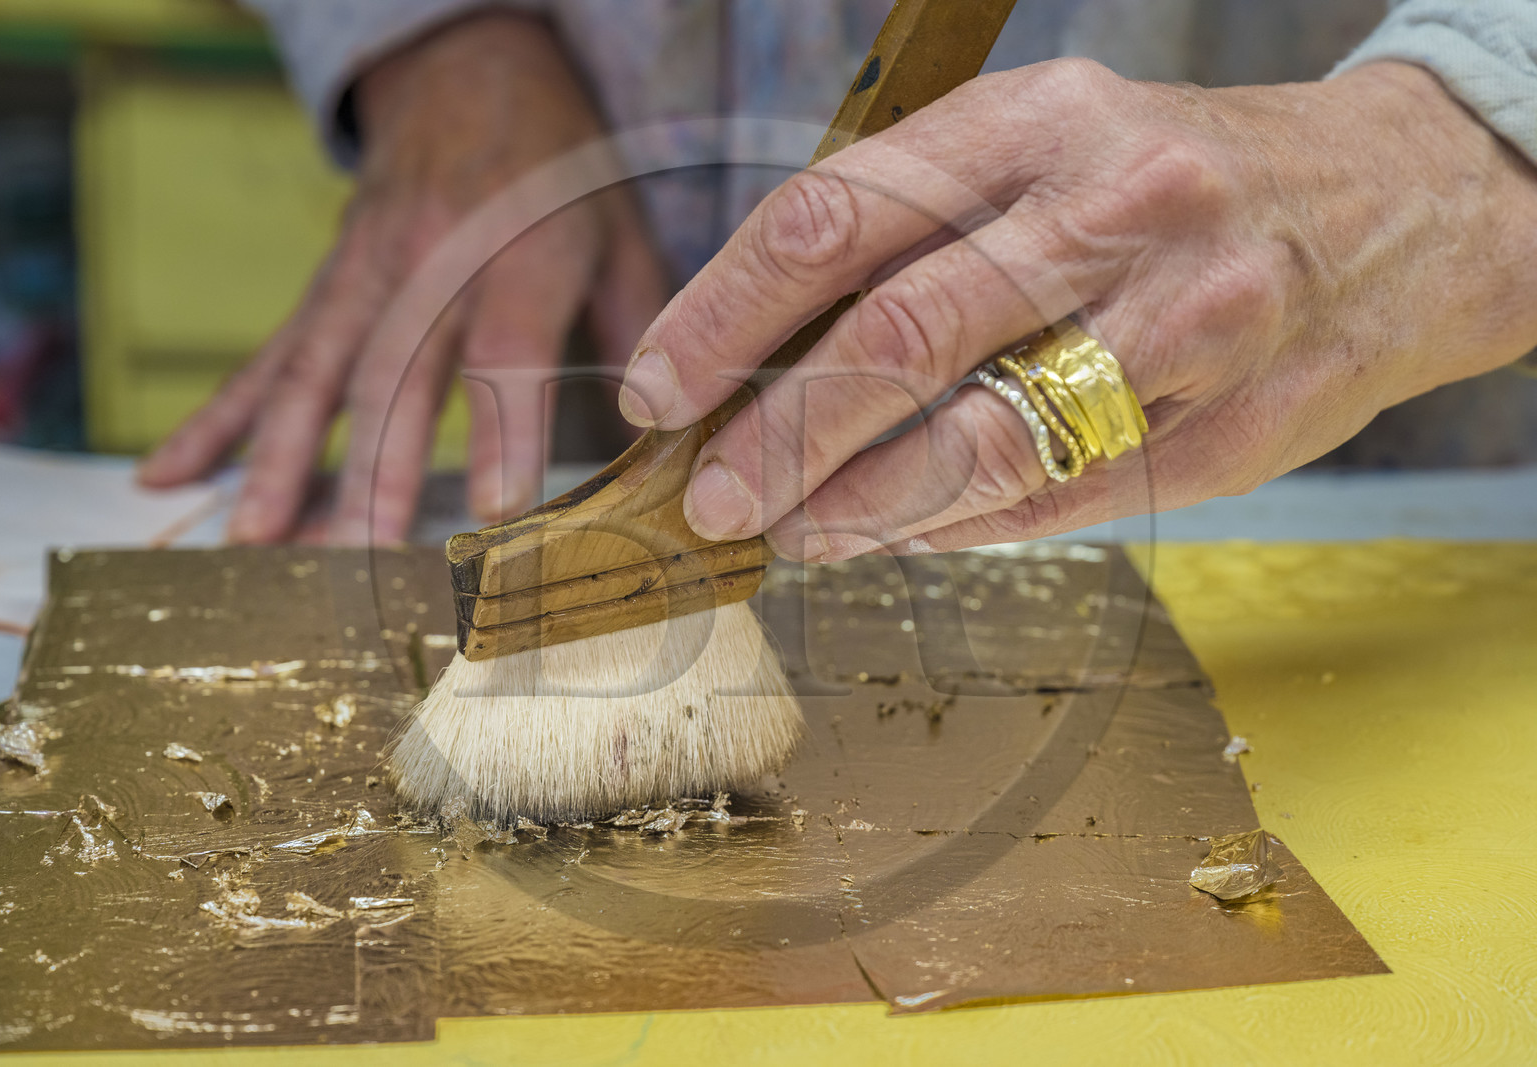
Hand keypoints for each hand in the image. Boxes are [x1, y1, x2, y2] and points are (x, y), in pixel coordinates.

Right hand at [139, 13, 665, 542]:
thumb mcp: (622, 235)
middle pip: (397, 374)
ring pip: (317, 373)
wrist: (472, 70)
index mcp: (525, 255)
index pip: (509, 348)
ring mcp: (367, 272)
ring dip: (280, 460)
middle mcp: (435, 263)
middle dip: (374, 471)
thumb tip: (662, 436)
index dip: (502, 428)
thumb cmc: (563, 172)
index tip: (494, 509)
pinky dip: (218, 418)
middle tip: (356, 556)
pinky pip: (268, 356)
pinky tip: (169, 474)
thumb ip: (640, 336)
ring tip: (251, 540)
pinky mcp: (327, 283)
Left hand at [619, 59, 1536, 558]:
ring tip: (795, 535)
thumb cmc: (1177, 179)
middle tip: (714, 497)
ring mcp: (1185, 322)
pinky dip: (960, 530)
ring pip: (983, 440)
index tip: (659, 387)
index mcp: (1042, 119)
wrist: (1392, 206)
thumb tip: (765, 359)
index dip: (726, 313)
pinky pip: (1062, 500)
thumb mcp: (1049, 145)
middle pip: (900, 336)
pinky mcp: (1228, 426)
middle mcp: (1116, 208)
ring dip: (861, 507)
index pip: (839, 215)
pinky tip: (901, 537)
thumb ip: (919, 229)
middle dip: (780, 434)